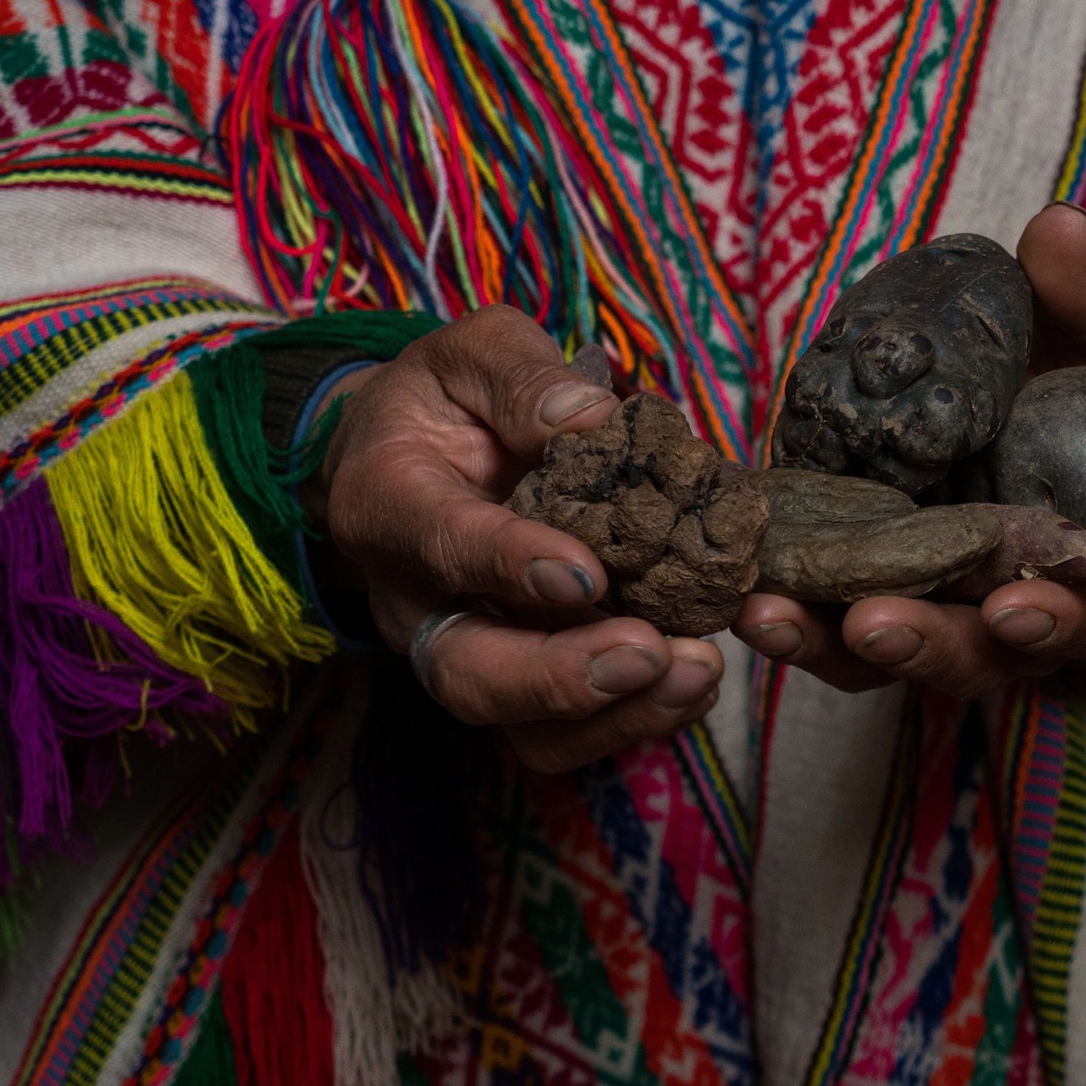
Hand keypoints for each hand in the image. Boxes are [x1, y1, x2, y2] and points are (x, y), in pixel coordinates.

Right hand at [313, 305, 722, 771]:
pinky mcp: (518, 680)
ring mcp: (465, 652)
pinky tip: (696, 678)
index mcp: (389, 505)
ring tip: (695, 672)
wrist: (411, 457)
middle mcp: (415, 602)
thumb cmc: (443, 401)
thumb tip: (592, 417)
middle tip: (650, 652)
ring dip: (613, 715)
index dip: (510, 567)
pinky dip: (636, 717)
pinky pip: (567, 730)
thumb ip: (519, 376)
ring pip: (521, 728)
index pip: (441, 546)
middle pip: (470, 675)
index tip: (585, 575)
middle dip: (562, 679)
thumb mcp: (467, 355)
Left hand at [732, 205, 1085, 696]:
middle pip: (972, 657)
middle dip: (925, 644)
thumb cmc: (1072, 405)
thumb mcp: (1084, 353)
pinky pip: (823, 629)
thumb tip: (1057, 223)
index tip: (1016, 608)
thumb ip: (1076, 304)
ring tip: (769, 614)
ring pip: (882, 661)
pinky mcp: (857, 609)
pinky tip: (739, 595)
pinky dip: (786, 620)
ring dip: (826, 643)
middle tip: (874, 623)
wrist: (1014, 433)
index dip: (1057, 621)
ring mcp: (931, 625)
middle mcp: (1012, 623)